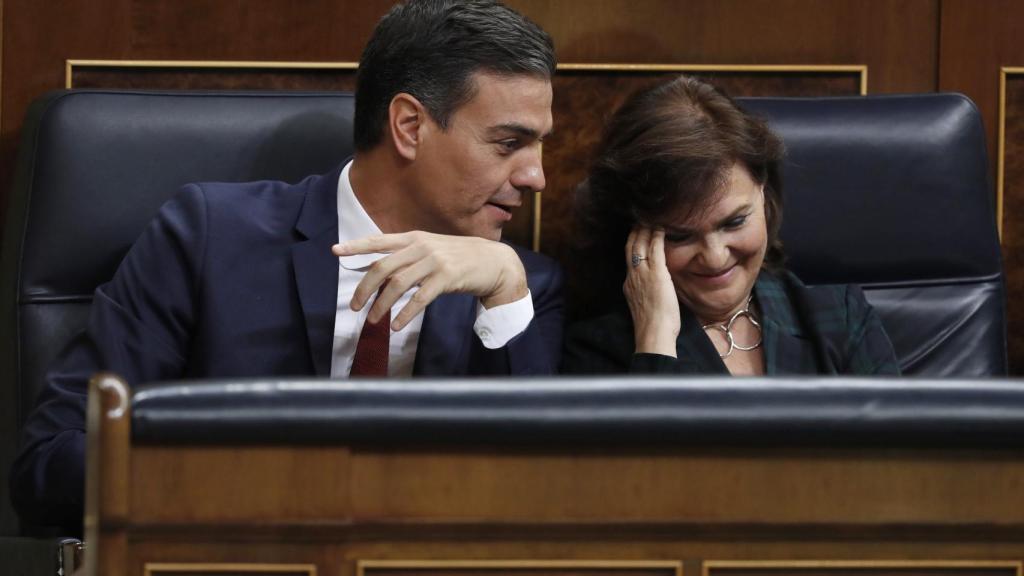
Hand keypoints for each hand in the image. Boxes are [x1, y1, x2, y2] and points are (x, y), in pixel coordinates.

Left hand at [332, 231, 527, 330]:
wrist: (494, 262)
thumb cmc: (460, 258)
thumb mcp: (432, 249)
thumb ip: (408, 256)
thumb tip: (381, 270)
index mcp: (414, 238)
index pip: (379, 240)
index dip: (357, 246)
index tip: (336, 251)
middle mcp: (422, 246)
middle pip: (383, 267)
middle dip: (365, 288)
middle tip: (355, 306)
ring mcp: (435, 261)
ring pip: (398, 283)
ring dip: (382, 304)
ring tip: (373, 320)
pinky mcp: (447, 277)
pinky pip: (420, 298)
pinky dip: (405, 313)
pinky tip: (396, 325)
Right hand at [624, 226, 680, 356]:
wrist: (653, 333)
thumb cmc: (653, 326)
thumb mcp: (643, 305)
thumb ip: (645, 293)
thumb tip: (654, 289)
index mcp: (629, 284)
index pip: (629, 258)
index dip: (632, 243)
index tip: (636, 233)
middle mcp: (633, 276)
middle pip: (631, 247)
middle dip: (635, 232)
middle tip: (640, 219)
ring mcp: (644, 274)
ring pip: (641, 245)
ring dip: (645, 229)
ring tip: (651, 218)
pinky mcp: (657, 274)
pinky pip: (655, 250)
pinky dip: (657, 237)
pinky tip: (661, 228)